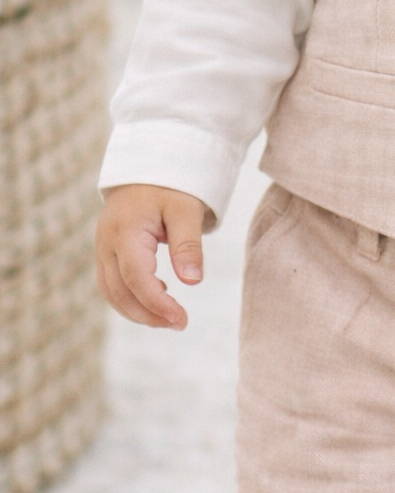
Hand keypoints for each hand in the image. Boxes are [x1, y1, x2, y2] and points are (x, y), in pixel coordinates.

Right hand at [95, 184, 208, 329]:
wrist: (147, 168)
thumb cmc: (169, 186)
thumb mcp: (185, 210)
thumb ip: (188, 245)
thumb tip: (193, 282)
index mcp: (125, 231)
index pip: (136, 277)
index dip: (156, 303)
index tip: (180, 319)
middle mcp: (107, 243)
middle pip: (120, 291)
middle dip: (148, 314)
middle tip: (180, 324)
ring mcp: (103, 249)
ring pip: (112, 292)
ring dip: (138, 311)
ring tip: (170, 318)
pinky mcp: (108, 253)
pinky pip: (113, 284)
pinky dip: (131, 298)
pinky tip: (158, 297)